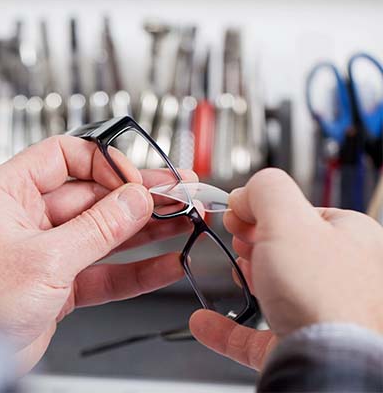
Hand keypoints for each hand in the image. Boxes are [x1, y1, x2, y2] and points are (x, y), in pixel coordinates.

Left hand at [0, 135, 193, 372]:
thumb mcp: (44, 259)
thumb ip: (97, 228)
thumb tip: (135, 200)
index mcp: (13, 195)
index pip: (66, 156)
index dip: (105, 163)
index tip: (134, 181)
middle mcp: (34, 219)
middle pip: (98, 196)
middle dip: (142, 198)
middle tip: (178, 194)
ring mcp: (53, 252)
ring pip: (109, 234)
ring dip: (149, 230)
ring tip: (183, 222)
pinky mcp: (65, 283)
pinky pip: (108, 272)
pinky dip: (139, 271)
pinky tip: (166, 264)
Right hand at [190, 168, 382, 370]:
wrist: (328, 365)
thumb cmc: (322, 294)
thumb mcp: (287, 219)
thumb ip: (266, 190)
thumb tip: (245, 194)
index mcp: (349, 238)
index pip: (299, 212)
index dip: (264, 209)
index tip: (239, 211)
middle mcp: (340, 275)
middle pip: (285, 248)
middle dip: (254, 241)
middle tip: (237, 237)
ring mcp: (319, 311)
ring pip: (275, 287)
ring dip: (247, 277)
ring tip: (236, 272)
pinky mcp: (296, 344)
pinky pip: (254, 333)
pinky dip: (226, 326)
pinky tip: (206, 321)